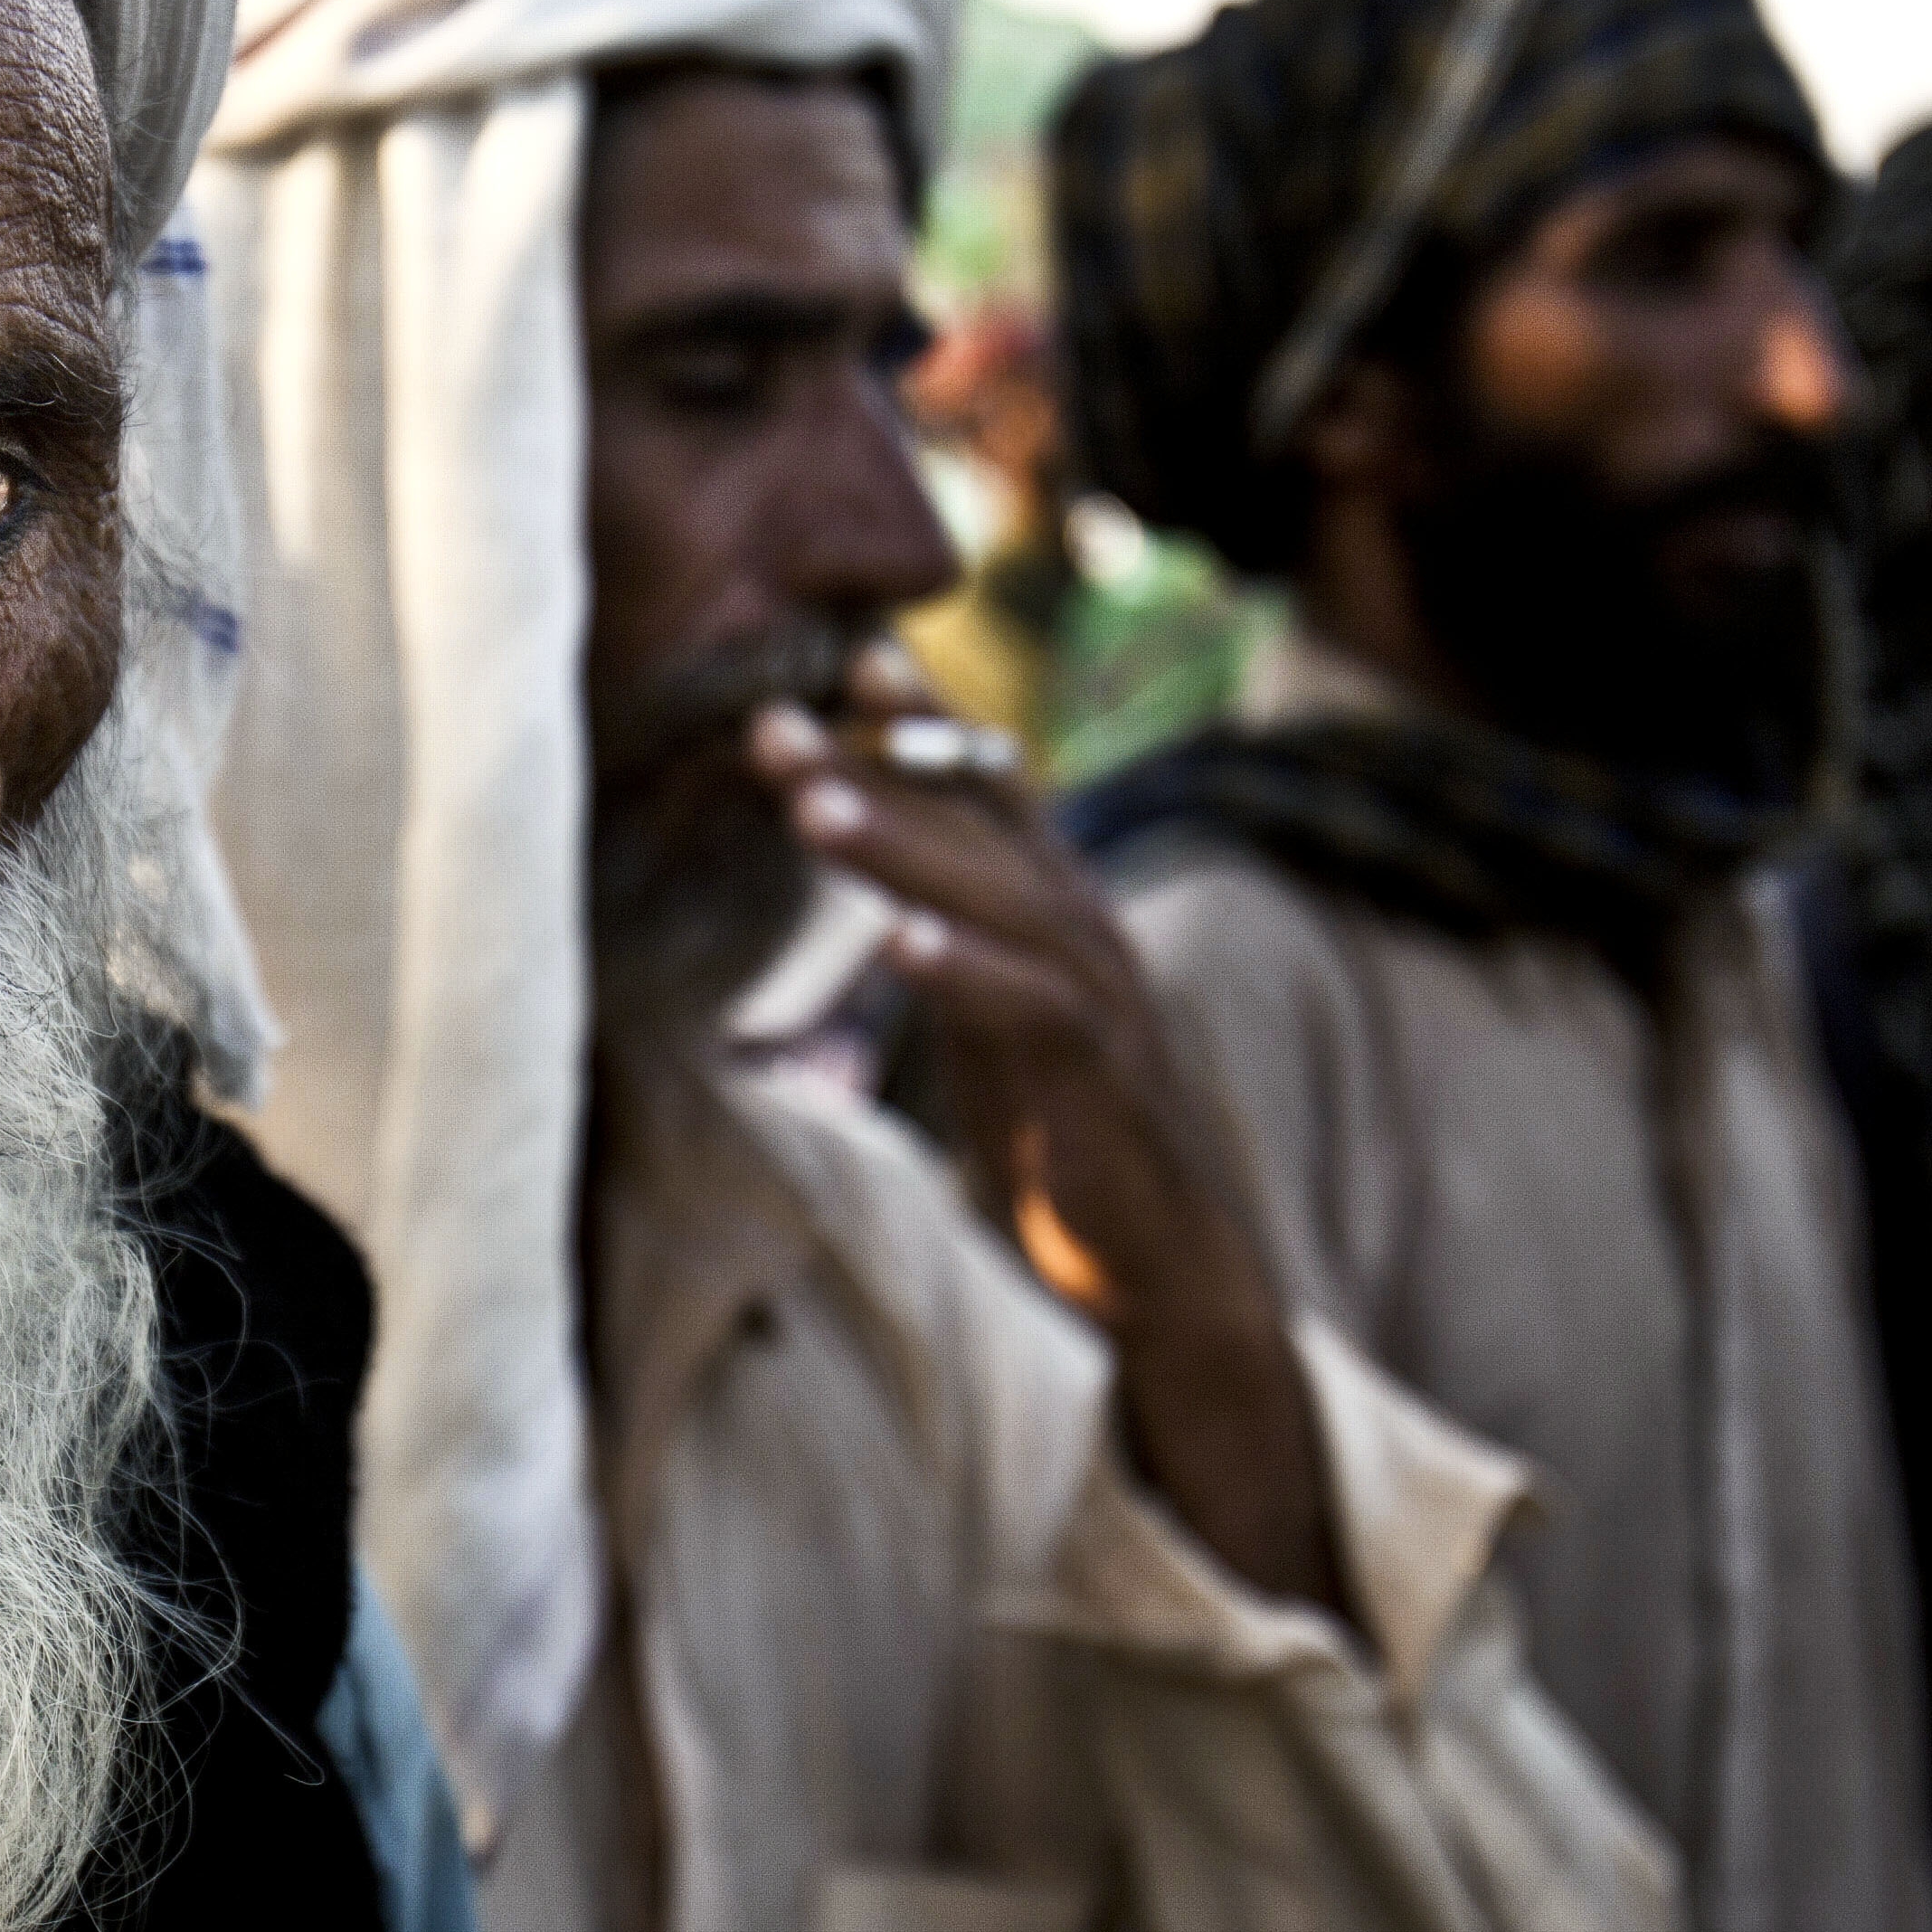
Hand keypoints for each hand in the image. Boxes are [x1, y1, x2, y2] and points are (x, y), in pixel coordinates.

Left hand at [748, 646, 1347, 1616]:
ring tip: (812, 810)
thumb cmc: (1066, 1145)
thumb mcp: (991, 1029)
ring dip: (904, 849)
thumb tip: (880, 896)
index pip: (987, 795)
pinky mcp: (1105, 1078)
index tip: (846, 657)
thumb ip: (953, 951)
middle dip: (875, 766)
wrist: (1160, 1275)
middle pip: (979, 825)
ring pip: (1001, 898)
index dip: (924, 725)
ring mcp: (1104, 1000)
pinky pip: (1034, 1008)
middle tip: (770, 724)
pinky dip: (967, 971)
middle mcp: (1087, 933)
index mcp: (1056, 914)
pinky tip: (896, 944)